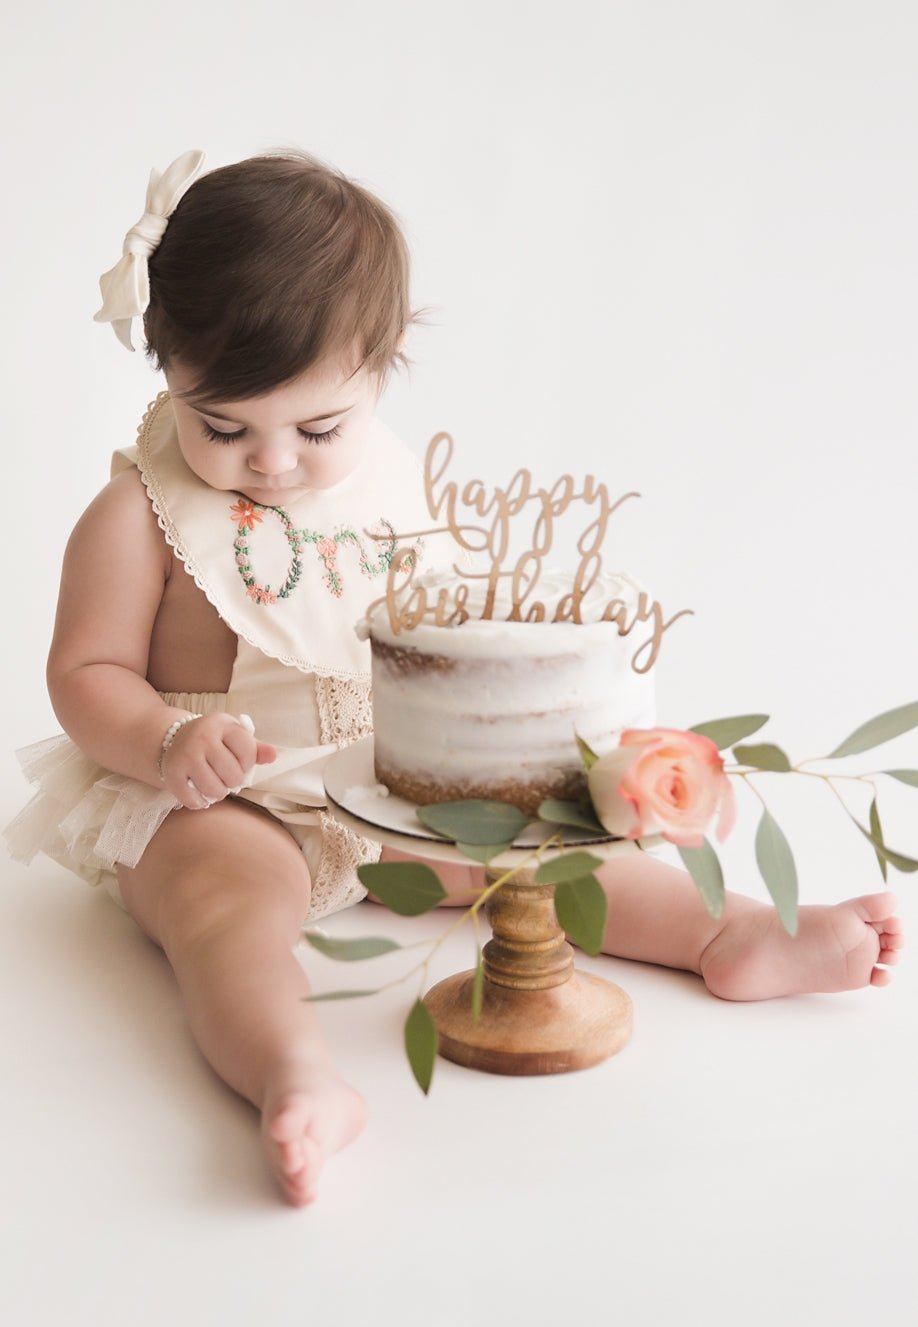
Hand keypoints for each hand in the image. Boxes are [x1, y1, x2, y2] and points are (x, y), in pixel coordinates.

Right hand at [160, 712, 276, 808]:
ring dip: (218, 793)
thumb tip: (273, 756)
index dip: (247, 764)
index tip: (240, 762)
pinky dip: (200, 802)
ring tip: (215, 784)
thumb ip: (255, 748)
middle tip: (225, 775)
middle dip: (233, 781)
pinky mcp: (172, 773)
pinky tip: (199, 792)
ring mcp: (185, 755)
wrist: (173, 737)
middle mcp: (202, 737)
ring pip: (214, 790)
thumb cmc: (214, 740)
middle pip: (233, 775)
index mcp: (222, 724)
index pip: (248, 752)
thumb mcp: (235, 737)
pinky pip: (193, 801)